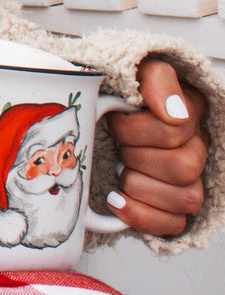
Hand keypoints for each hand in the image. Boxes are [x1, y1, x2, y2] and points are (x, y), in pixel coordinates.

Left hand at [104, 56, 208, 235]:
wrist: (100, 115)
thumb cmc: (118, 92)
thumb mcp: (135, 70)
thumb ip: (156, 77)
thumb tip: (172, 111)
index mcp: (189, 111)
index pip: (175, 130)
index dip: (134, 128)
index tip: (114, 119)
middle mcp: (196, 147)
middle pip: (183, 167)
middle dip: (135, 155)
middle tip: (115, 144)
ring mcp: (187, 180)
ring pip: (186, 198)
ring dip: (139, 185)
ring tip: (117, 168)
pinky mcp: (171, 207)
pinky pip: (173, 224)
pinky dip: (141, 215)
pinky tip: (117, 199)